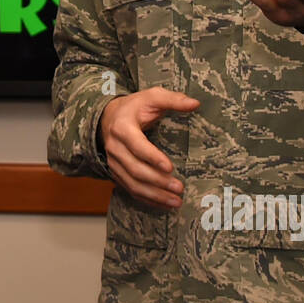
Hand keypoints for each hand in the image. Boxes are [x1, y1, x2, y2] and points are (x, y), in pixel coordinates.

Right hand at [97, 87, 198, 208]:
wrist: (109, 118)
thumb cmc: (134, 107)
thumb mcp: (152, 97)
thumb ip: (172, 100)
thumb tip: (195, 104)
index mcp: (122, 127)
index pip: (137, 146)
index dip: (152, 158)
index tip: (170, 167)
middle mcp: (115, 147)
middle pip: (135, 169)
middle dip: (157, 181)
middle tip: (179, 188)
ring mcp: (114, 162)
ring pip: (132, 184)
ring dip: (154, 195)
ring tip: (176, 201)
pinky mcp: (117, 173)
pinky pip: (131, 190)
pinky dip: (148, 200)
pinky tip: (165, 205)